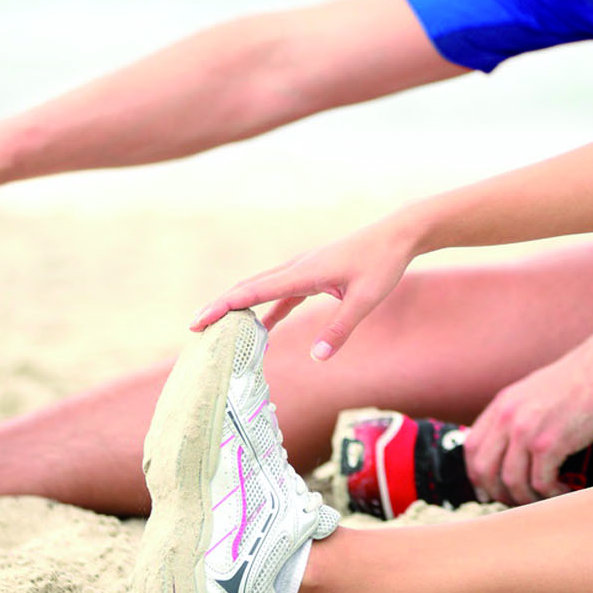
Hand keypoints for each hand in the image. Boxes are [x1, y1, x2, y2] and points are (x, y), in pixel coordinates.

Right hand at [195, 219, 415, 359]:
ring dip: (240, 307)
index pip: (255, 290)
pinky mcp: (313, 274)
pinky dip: (267, 310)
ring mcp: (303, 270)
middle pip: (249, 287)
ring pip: (262, 288)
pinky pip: (281, 293)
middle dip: (221, 307)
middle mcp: (297, 268)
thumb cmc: (383, 264)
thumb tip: (317, 357)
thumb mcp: (366, 300)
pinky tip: (261, 330)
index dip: (225, 306)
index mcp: (304, 272)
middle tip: (195, 328)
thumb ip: (341, 329)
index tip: (199, 320)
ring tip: (218, 329)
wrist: (397, 235)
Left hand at [465, 349, 592, 504]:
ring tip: (544, 498)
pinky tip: (562, 490)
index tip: (488, 490)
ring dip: (526, 498)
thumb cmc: (577, 382)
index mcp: (502, 405)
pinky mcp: (549, 443)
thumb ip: (516, 415)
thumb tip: (510, 445)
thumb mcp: (534, 391)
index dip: (477, 475)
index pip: (472, 448)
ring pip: (511, 481)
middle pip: (484, 469)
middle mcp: (507, 418)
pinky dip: (549, 494)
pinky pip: (540, 482)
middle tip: (516, 502)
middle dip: (497, 493)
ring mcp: (526, 431)